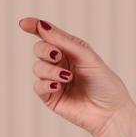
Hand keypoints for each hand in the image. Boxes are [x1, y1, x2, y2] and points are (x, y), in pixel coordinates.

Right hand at [18, 16, 135, 136]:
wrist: (111, 113)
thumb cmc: (105, 84)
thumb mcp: (87, 57)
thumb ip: (65, 42)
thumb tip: (42, 26)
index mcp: (71, 51)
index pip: (50, 36)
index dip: (35, 27)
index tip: (24, 24)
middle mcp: (61, 64)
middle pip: (40, 49)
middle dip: (45, 50)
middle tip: (57, 56)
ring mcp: (55, 81)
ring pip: (38, 67)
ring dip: (50, 70)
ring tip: (67, 77)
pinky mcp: (51, 98)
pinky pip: (38, 86)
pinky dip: (45, 83)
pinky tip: (57, 86)